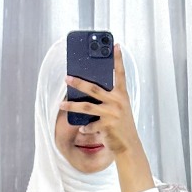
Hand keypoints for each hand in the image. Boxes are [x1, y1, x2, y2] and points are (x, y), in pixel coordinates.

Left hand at [61, 46, 151, 191]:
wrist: (128, 146)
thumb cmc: (121, 125)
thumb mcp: (118, 109)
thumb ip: (108, 98)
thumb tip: (87, 91)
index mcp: (122, 94)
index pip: (120, 74)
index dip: (118, 59)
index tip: (115, 46)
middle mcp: (117, 102)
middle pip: (93, 88)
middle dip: (78, 82)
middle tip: (67, 78)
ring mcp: (112, 114)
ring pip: (87, 107)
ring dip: (72, 105)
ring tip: (62, 104)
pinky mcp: (107, 126)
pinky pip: (90, 125)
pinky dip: (85, 127)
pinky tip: (81, 128)